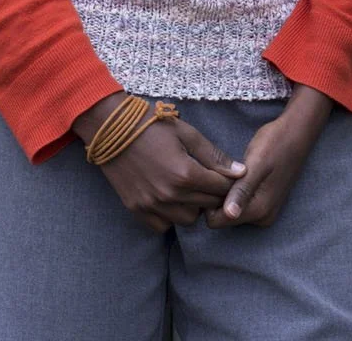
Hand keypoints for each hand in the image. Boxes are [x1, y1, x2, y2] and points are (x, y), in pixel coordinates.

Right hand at [74, 94, 243, 232]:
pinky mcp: (136, 209)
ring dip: (192, 206)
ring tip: (187, 188)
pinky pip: (162, 226)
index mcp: (185, 174)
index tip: (225, 175)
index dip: (227, 182)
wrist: (110, 128)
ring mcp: (151, 205)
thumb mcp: (187, 134)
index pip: (221, 189)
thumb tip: (241, 172)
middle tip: (207, 180)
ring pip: (187, 219)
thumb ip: (214, 156)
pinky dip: (170, 216)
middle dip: (212, 194)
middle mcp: (169, 195)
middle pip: (207, 206)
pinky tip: (169, 198)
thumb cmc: (152, 125)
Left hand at [218, 85, 331, 227]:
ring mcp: (265, 212)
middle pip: (222, 217)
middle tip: (221, 172)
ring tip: (230, 171)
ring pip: (230, 210)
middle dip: (217, 197)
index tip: (211, 179)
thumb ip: (242, 190)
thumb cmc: (275, 143)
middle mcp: (262, 217)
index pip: (216, 221)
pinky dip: (234, 191)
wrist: (297, 133)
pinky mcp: (265, 203)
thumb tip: (229, 214)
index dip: (208, 201)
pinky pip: (239, 204)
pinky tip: (238, 174)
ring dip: (225, 193)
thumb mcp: (257, 164)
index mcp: (259, 210)